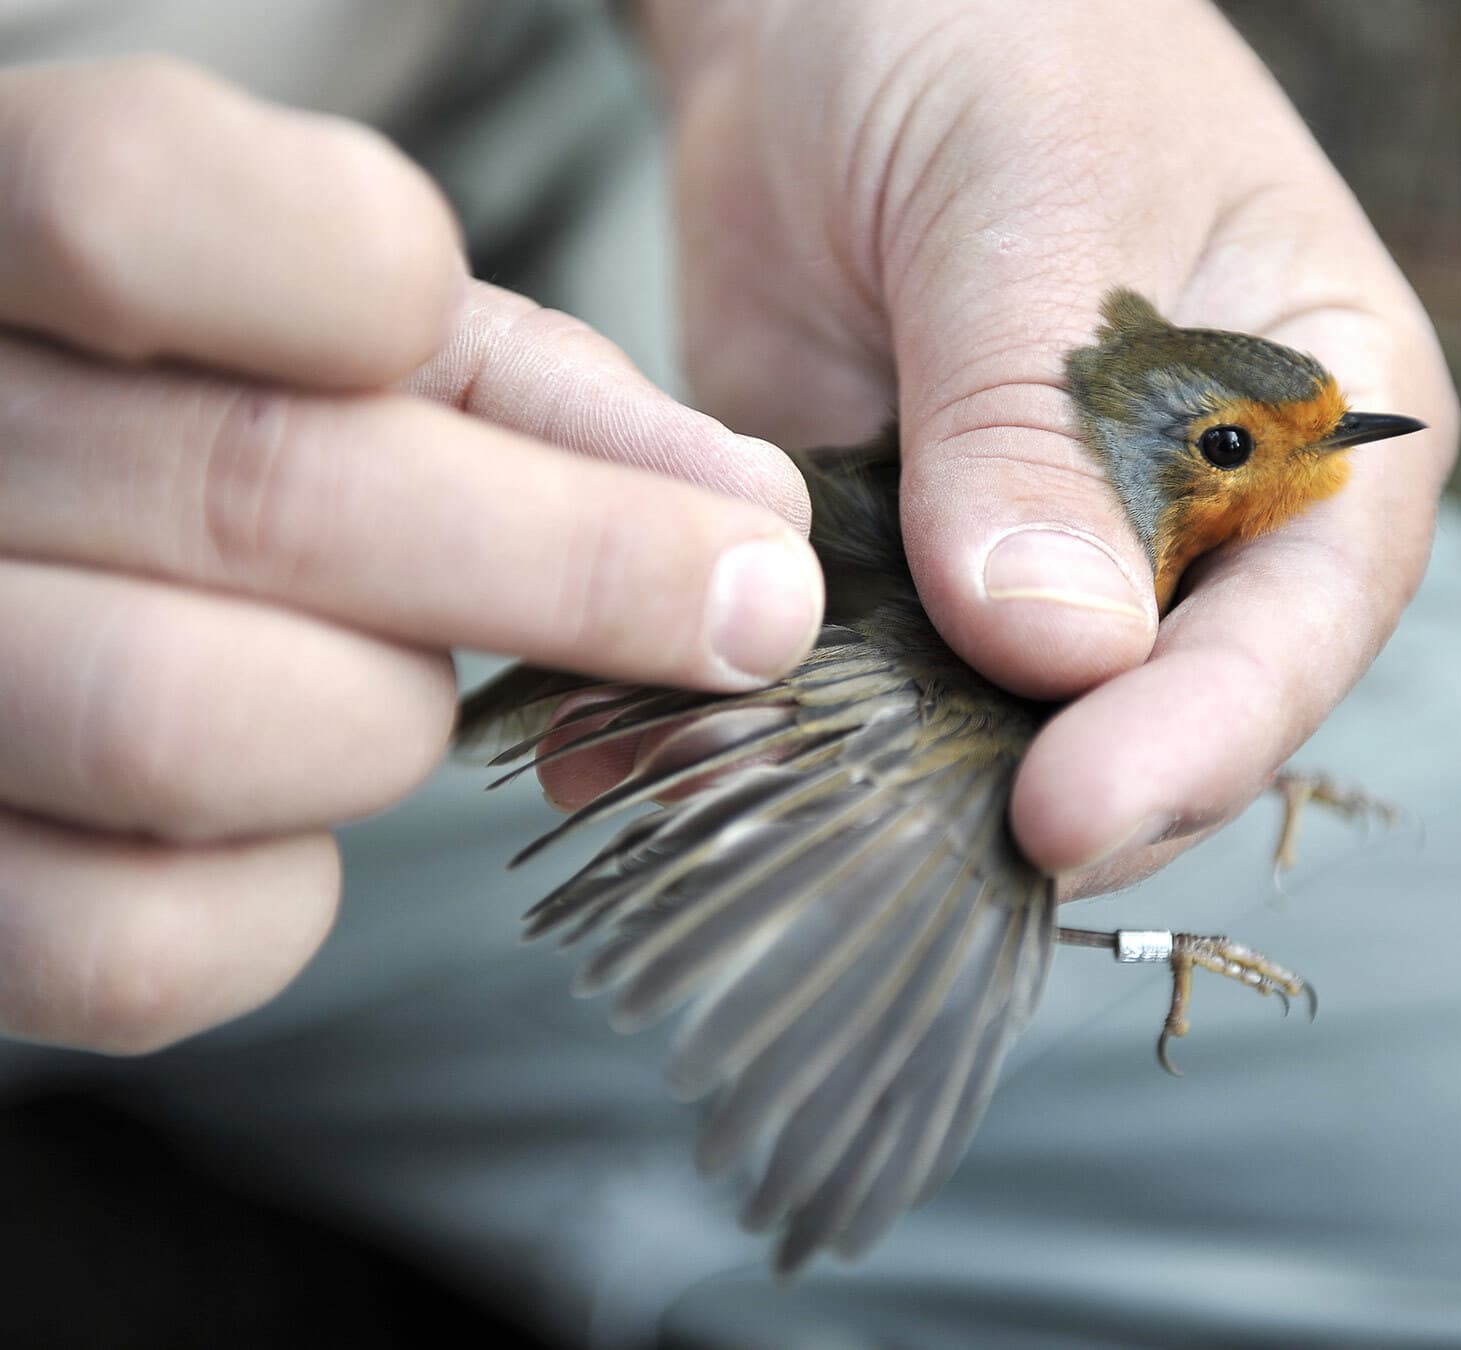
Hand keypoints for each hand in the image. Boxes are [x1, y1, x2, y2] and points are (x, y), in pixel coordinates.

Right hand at [0, 58, 820, 1051]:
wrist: (24, 542)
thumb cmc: (209, 416)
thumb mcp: (349, 334)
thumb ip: (531, 391)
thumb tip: (752, 518)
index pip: (132, 207)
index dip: (378, 289)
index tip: (562, 375)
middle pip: (252, 496)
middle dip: (576, 569)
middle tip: (746, 610)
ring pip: (186, 728)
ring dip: (384, 723)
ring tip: (398, 688)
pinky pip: (134, 945)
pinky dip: (281, 901)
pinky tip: (292, 819)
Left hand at [638, 0, 1458, 891]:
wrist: (830, 14)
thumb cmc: (1001, 40)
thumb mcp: (1029, 199)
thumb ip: (1040, 419)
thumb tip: (1056, 646)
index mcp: (1313, 423)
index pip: (1306, 619)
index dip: (1203, 734)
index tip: (1069, 813)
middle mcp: (1197, 525)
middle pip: (1160, 716)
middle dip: (1047, 794)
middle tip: (917, 857)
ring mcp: (1045, 564)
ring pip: (1000, 731)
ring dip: (896, 791)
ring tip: (775, 825)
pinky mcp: (906, 575)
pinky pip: (860, 683)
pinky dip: (780, 727)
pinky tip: (680, 760)